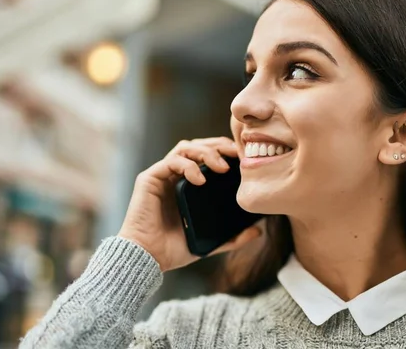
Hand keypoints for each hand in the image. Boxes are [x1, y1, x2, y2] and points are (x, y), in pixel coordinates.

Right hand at [118, 137, 261, 270]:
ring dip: (206, 152)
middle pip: (199, 146)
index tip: (245, 159)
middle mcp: (175, 175)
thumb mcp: (211, 242)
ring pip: (185, 147)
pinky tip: (200, 180)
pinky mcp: (149, 178)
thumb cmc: (174, 250)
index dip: (226, 152)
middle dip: (219, 146)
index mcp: (189, 185)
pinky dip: (188, 166)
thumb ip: (233, 237)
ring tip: (222, 167)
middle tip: (237, 155)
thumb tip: (258, 231)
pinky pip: (171, 162)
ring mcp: (162, 175)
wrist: (147, 259)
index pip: (208, 156)